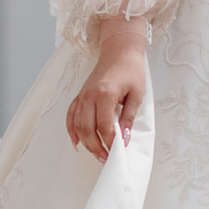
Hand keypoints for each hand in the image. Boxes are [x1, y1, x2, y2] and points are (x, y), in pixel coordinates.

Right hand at [66, 20, 148, 161]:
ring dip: (85, 142)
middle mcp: (90, 96)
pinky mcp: (80, 94)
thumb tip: (124, 139)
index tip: (118, 151)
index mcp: (105, 95)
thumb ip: (128, 118)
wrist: (120, 50)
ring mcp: (82, 95)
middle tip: (106, 159)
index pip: (105, 127)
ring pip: (77, 125)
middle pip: (87, 129)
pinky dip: (71, 130)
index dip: (111, 142)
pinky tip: (76, 142)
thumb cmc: (131, 69)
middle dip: (96, 147)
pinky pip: (71, 115)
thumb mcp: (136, 94)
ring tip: (96, 154)